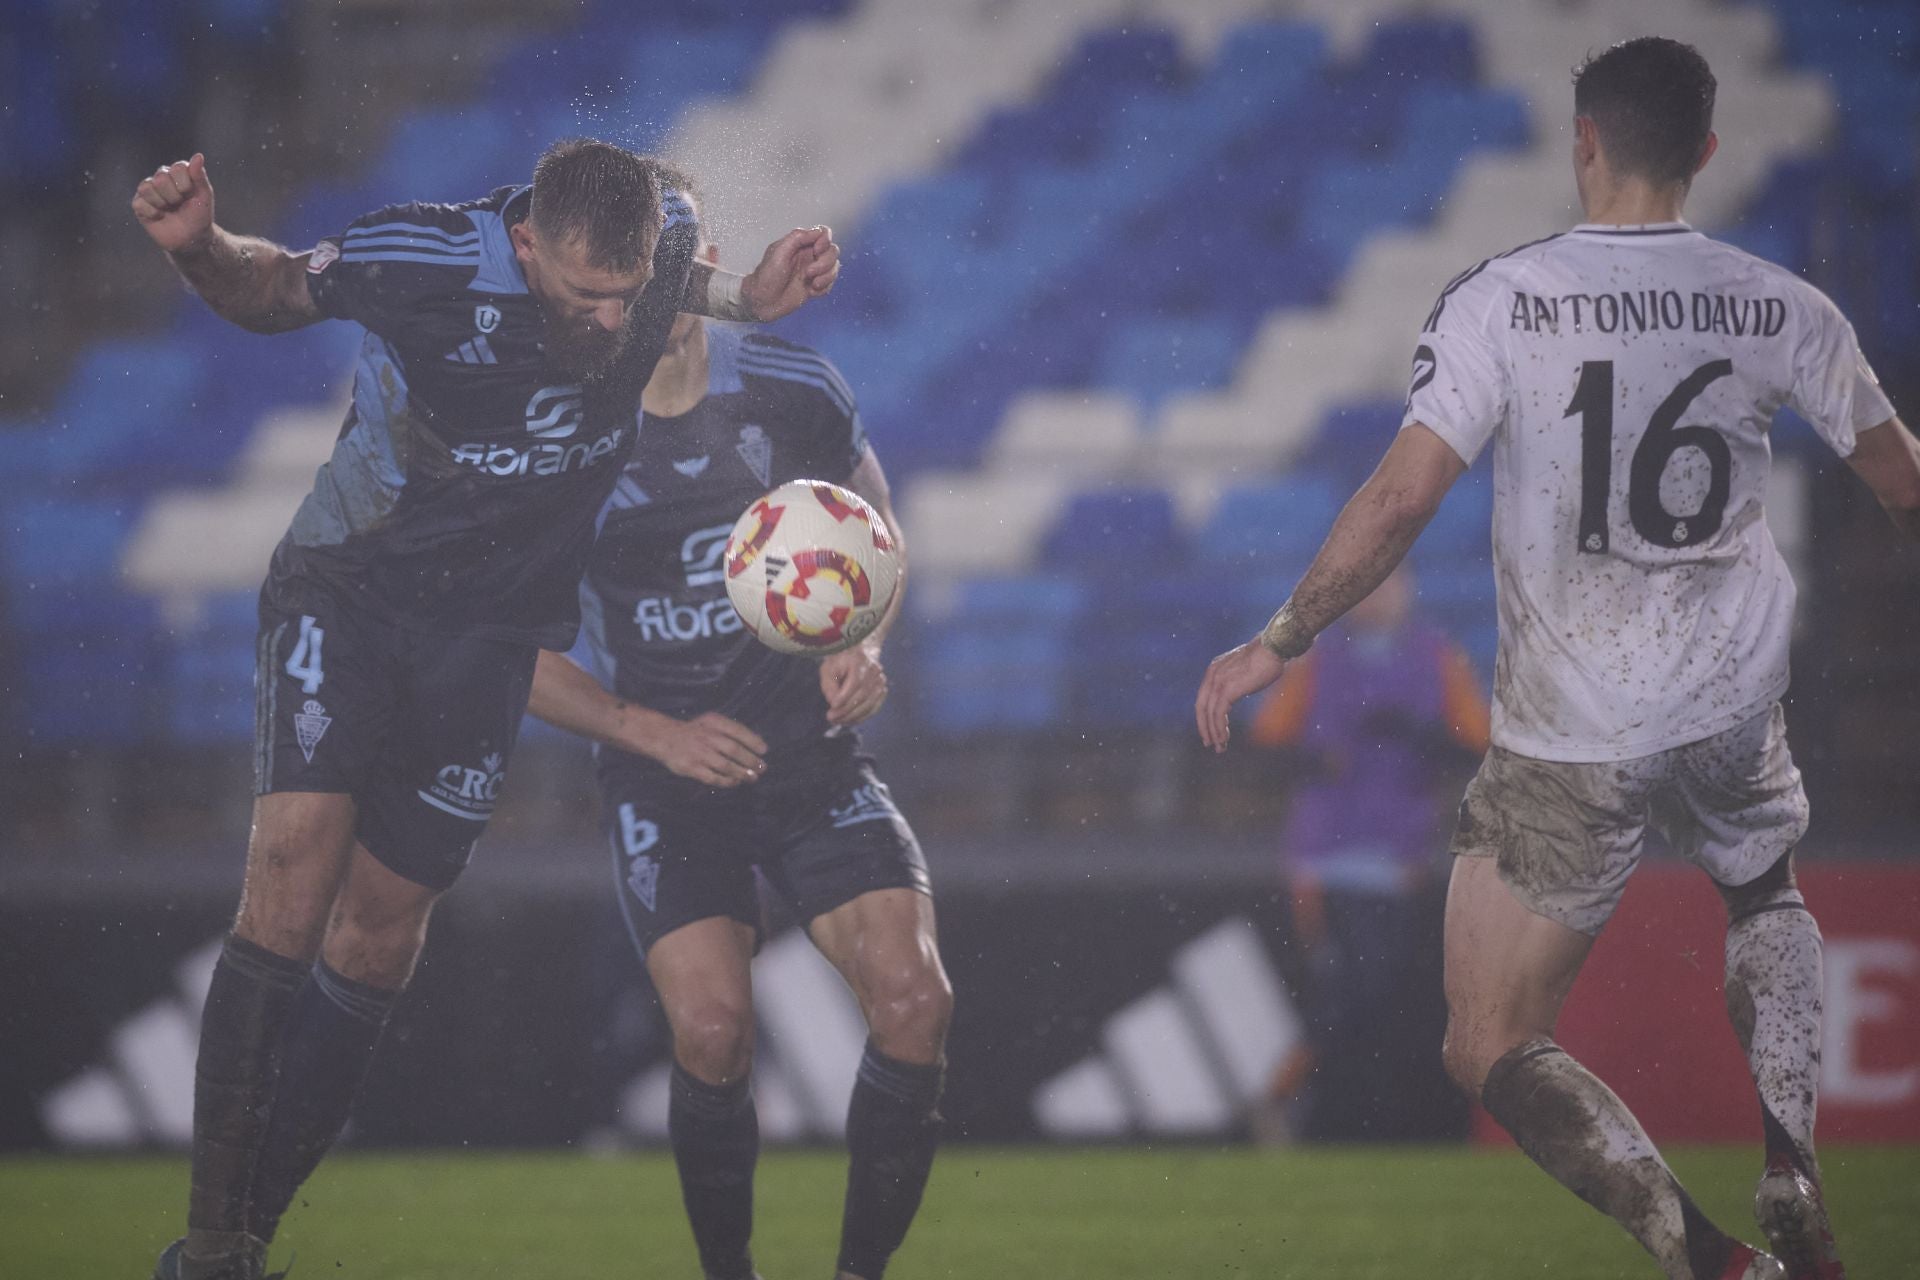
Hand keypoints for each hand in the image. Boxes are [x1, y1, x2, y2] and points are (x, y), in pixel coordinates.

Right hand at [132, 153, 214, 254]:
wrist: (191, 239)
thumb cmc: (199, 216)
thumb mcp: (204, 196)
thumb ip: (199, 175)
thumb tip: (198, 156)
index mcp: (177, 173)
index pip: (177, 168)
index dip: (185, 184)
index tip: (190, 194)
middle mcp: (161, 178)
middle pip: (160, 178)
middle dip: (174, 196)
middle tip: (178, 204)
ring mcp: (148, 191)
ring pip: (146, 188)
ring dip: (162, 203)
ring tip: (169, 210)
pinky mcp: (139, 204)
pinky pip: (140, 203)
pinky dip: (153, 213)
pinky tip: (160, 217)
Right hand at [645, 712, 766, 787]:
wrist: (664, 737)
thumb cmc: (695, 731)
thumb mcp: (711, 722)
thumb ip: (730, 730)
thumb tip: (756, 743)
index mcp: (713, 722)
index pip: (737, 730)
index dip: (753, 741)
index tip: (764, 750)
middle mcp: (706, 736)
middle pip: (733, 750)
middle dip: (750, 760)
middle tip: (762, 768)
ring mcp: (698, 753)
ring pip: (725, 766)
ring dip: (741, 773)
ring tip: (752, 778)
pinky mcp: (691, 768)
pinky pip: (713, 778)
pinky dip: (726, 782)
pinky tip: (735, 782)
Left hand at [742, 225, 839, 320]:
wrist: (762, 302)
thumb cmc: (766, 277)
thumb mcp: (778, 252)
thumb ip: (797, 238)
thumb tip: (817, 232)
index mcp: (800, 244)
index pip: (823, 233)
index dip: (825, 241)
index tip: (816, 251)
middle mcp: (809, 256)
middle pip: (833, 251)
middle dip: (825, 262)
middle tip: (809, 273)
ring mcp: (813, 271)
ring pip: (834, 267)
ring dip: (827, 277)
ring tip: (812, 284)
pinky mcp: (815, 286)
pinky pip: (831, 283)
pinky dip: (824, 288)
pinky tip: (811, 292)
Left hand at [820, 641, 886, 725]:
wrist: (858, 651)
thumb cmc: (839, 661)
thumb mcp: (828, 668)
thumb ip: (829, 685)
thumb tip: (834, 704)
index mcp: (860, 660)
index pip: (855, 682)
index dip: (844, 697)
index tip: (832, 707)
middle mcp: (874, 670)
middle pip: (863, 695)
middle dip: (846, 710)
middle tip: (831, 718)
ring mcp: (881, 680)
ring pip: (869, 703)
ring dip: (853, 716)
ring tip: (839, 721)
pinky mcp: (882, 690)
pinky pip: (874, 707)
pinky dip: (862, 716)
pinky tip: (850, 720)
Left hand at [1195, 639, 1288, 752]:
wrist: (1274, 648)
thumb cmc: (1266, 657)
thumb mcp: (1244, 669)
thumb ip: (1237, 680)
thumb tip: (1240, 691)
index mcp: (1214, 669)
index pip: (1204, 697)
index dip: (1205, 716)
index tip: (1210, 730)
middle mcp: (1212, 675)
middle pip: (1201, 707)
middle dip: (1204, 727)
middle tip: (1209, 743)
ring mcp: (1218, 682)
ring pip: (1209, 714)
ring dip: (1214, 732)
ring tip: (1220, 747)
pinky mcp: (1227, 690)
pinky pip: (1218, 714)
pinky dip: (1219, 729)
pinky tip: (1224, 739)